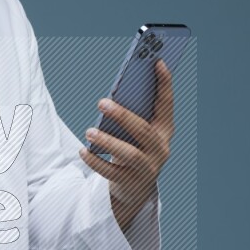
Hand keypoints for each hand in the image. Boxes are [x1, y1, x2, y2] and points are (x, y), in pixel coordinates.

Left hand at [79, 59, 173, 233]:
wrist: (134, 188)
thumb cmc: (133, 148)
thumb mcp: (137, 132)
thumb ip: (132, 115)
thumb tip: (113, 97)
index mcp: (164, 130)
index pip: (167, 104)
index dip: (165, 84)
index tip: (158, 62)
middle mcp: (160, 149)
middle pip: (143, 130)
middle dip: (123, 115)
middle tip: (101, 102)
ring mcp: (147, 168)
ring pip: (128, 154)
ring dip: (107, 141)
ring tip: (89, 131)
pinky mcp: (130, 182)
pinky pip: (111, 172)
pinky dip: (95, 161)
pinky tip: (83, 151)